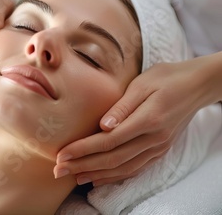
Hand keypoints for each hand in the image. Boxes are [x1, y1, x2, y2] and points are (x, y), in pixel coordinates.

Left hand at [53, 55, 221, 185]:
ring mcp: (158, 147)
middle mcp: (154, 139)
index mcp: (148, 120)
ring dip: (96, 174)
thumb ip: (122, 107)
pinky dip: (116, 176)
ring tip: (73, 177)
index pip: (109, 141)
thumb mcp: (142, 84)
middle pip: (113, 159)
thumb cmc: (166, 77)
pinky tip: (99, 178)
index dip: (83, 150)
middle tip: (59, 170)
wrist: (196, 85)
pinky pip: (135, 168)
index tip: (62, 154)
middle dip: (83, 166)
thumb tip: (102, 126)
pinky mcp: (160, 150)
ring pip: (123, 168)